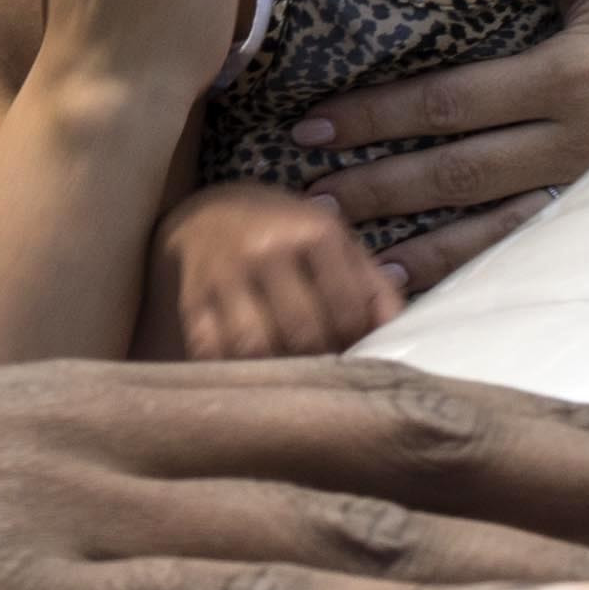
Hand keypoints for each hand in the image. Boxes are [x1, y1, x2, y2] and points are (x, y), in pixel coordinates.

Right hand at [149, 183, 400, 360]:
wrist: (209, 214)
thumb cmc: (287, 235)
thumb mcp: (336, 244)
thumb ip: (371, 286)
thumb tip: (396, 332)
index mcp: (313, 232)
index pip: (347, 310)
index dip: (357, 341)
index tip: (354, 350)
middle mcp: (266, 249)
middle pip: (303, 332)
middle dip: (320, 360)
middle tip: (326, 370)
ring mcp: (223, 275)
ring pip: (256, 347)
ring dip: (277, 371)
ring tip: (292, 375)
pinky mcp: (192, 299)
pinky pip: (212, 351)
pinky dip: (234, 370)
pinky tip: (251, 372)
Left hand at [288, 0, 588, 274]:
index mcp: (573, 74)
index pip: (450, 102)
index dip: (377, 117)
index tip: (311, 127)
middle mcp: (586, 140)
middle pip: (458, 174)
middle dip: (377, 188)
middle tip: (306, 201)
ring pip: (496, 229)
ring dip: (421, 249)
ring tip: (351, 261)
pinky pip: (541, 246)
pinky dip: (485, 271)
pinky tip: (434, 288)